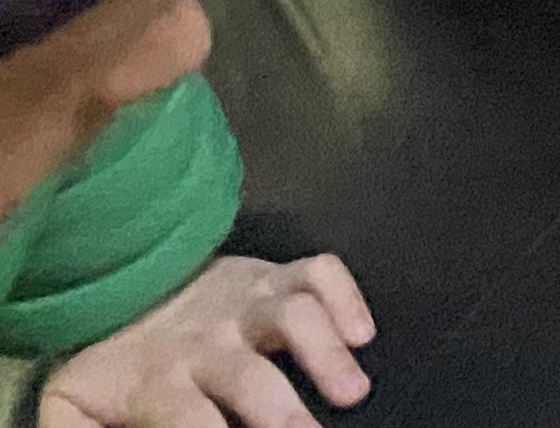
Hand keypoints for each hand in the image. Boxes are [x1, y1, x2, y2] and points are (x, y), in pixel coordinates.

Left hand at [40, 252, 374, 427]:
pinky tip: (362, 332)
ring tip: (353, 390)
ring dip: (325, 350)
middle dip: (280, 412)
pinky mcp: (279, 274)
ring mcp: (249, 301)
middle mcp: (211, 339)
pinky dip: (345, 294)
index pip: (185, 418)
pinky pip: (318, 269)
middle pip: (248, 375)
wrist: (129, 280)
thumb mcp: (74, 407)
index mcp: (161, 379)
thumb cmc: (115, 366)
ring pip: (292, 314)